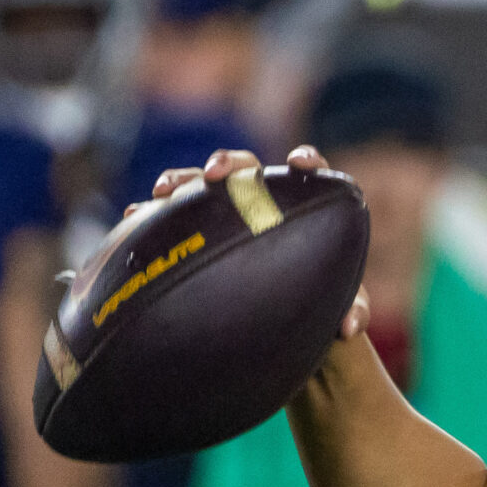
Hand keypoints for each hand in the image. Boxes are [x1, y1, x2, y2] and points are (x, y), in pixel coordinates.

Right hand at [143, 145, 369, 340]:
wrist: (280, 321)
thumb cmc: (320, 304)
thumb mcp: (337, 308)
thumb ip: (353, 310)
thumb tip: (350, 326)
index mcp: (303, 204)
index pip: (306, 171)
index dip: (304, 160)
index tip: (299, 163)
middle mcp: (260, 199)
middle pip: (244, 167)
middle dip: (227, 162)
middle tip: (215, 173)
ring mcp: (222, 210)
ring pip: (200, 184)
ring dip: (181, 180)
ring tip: (162, 192)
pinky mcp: (193, 228)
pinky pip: (170, 215)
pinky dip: (152, 213)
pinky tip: (134, 218)